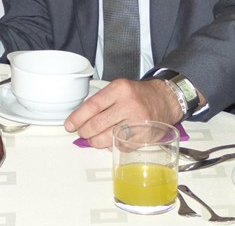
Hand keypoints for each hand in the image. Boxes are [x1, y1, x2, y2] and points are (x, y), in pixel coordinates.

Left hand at [63, 79, 181, 147]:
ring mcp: (138, 122)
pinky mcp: (144, 137)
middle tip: (82, 133)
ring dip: (95, 141)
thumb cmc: (138, 94)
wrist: (165, 100)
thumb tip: (80, 119)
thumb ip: (102, 101)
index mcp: (120, 89)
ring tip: (93, 139)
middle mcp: (129, 105)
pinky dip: (111, 146)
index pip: (93, 105)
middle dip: (85, 132)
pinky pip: (120, 146)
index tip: (69, 125)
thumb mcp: (120, 88)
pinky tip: (109, 141)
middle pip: (98, 124)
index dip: (78, 117)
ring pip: (107, 138)